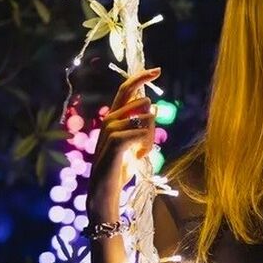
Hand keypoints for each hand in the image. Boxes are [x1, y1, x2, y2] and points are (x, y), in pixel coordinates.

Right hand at [88, 64, 161, 208]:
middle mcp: (110, 119)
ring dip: (149, 138)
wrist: (105, 191)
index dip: (141, 77)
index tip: (157, 70)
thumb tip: (154, 109)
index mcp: (114, 117)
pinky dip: (145, 146)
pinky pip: (141, 133)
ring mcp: (110, 129)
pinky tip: (138, 157)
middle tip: (145, 142)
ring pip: (146, 119)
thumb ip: (142, 126)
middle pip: (143, 101)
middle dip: (152, 120)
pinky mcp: (114, 141)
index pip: (126, 89)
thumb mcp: (136, 144)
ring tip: (139, 154)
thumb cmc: (120, 168)